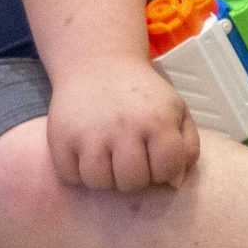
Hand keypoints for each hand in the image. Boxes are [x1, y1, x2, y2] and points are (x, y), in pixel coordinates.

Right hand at [46, 59, 199, 190]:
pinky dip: (79, 173)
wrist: (98, 64)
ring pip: (99, 182)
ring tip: (110, 161)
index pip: (167, 170)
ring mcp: (88, 133)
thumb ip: (186, 147)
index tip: (157, 160)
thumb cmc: (142, 95)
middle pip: (132, 181)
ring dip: (107, 178)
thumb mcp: (176, 111)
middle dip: (136, 178)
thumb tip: (174, 183)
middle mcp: (122, 127)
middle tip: (131, 161)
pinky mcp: (60, 138)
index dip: (164, 172)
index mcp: (157, 121)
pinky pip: (70, 177)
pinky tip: (88, 156)